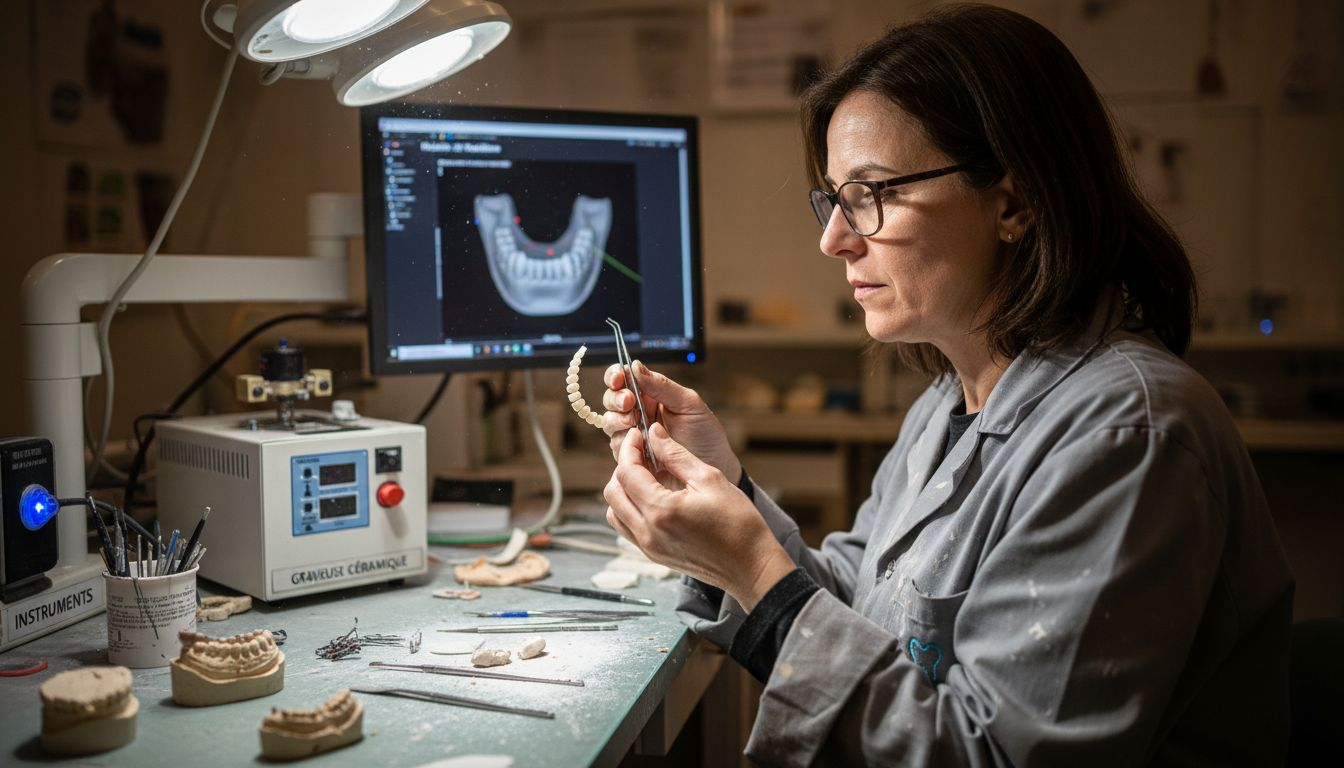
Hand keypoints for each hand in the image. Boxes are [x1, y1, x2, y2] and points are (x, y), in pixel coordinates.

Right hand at [602, 360, 740, 482]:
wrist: (714, 469)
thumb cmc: (706, 435)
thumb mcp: (689, 404)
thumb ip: (661, 386)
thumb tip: (635, 365)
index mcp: (651, 396)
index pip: (625, 379)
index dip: (616, 375)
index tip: (620, 376)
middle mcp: (638, 414)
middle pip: (611, 399)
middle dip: (615, 398)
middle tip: (629, 402)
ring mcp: (633, 436)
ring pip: (609, 422)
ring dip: (616, 419)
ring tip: (633, 422)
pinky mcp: (631, 458)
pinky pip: (616, 447)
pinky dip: (622, 441)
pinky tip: (636, 442)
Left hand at [604, 423, 793, 611]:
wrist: (750, 565)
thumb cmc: (737, 523)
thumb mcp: (709, 479)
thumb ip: (676, 455)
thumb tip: (654, 433)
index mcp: (661, 511)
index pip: (627, 472)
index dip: (629, 448)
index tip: (638, 435)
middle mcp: (648, 532)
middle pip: (613, 492)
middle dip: (623, 467)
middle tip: (642, 452)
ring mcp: (648, 547)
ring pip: (614, 511)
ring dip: (623, 489)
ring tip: (646, 475)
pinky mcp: (653, 554)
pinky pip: (626, 527)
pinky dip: (629, 508)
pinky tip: (651, 496)